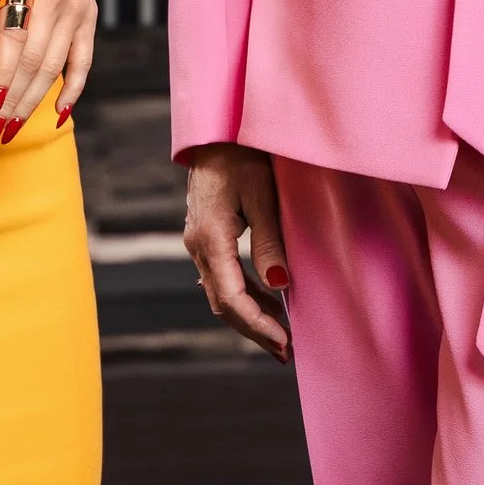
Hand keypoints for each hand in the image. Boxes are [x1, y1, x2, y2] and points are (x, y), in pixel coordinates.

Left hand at [0, 0, 98, 147]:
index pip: (13, 36)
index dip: (1, 73)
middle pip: (35, 58)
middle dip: (14, 98)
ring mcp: (76, 10)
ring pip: (56, 65)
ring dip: (34, 101)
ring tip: (12, 127)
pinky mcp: (89, 19)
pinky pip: (83, 61)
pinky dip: (72, 90)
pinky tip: (57, 114)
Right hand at [183, 144, 290, 361]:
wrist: (216, 131)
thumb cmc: (242, 155)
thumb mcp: (262, 196)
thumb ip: (269, 242)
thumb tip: (279, 286)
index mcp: (210, 238)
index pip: (232, 297)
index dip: (258, 324)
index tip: (284, 341)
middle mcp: (197, 245)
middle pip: (223, 303)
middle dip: (254, 330)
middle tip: (285, 352)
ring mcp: (198, 242)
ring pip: (220, 293)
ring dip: (249, 317)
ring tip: (280, 337)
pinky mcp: (205, 237)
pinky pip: (221, 277)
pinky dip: (243, 296)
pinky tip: (264, 305)